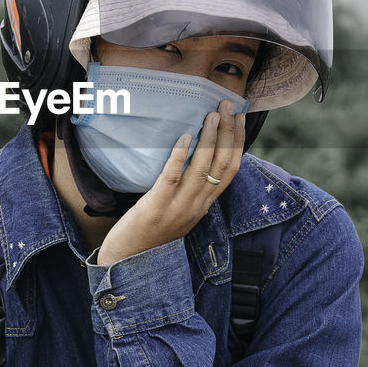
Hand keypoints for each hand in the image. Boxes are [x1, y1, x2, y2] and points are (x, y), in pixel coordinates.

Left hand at [97, 100, 246, 264]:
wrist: (128, 261)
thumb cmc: (151, 234)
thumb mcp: (180, 212)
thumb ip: (190, 192)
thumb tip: (196, 160)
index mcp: (204, 205)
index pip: (231, 170)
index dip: (238, 141)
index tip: (239, 117)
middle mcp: (197, 206)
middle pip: (222, 165)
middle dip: (227, 132)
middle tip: (226, 105)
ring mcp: (178, 207)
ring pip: (202, 169)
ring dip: (209, 139)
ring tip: (211, 115)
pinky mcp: (157, 206)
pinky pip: (172, 178)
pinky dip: (180, 155)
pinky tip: (184, 136)